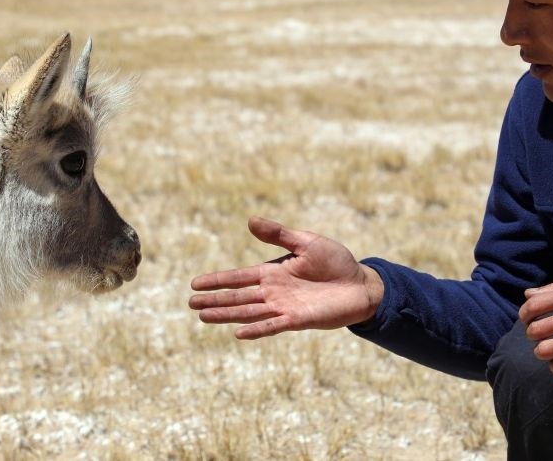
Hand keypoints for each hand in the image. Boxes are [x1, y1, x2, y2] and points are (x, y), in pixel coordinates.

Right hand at [188, 217, 383, 339]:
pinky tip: (238, 333)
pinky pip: (272, 326)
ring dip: (226, 315)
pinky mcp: (298, 320)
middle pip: (238, 297)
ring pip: (249, 312)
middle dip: (214, 300)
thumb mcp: (306, 242)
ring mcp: (284, 307)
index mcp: (273, 272)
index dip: (217, 280)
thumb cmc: (336, 261)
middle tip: (191, 303)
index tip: (194, 283)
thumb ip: (278, 234)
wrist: (361, 285)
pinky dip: (256, 329)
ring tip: (203, 316)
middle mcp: (274, 292)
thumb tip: (250, 221)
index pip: (238, 277)